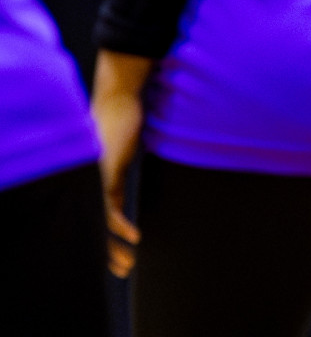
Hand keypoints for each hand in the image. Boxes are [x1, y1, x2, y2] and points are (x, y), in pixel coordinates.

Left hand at [91, 50, 153, 277]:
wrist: (119, 95)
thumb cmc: (130, 111)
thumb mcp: (137, 138)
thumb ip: (140, 152)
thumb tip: (163, 150)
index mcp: (105, 174)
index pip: (106, 212)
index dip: (115, 233)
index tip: (129, 248)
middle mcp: (97, 180)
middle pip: (99, 222)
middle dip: (110, 248)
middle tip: (122, 267)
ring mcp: (97, 177)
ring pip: (101, 221)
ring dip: (112, 245)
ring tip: (125, 263)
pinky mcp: (103, 173)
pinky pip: (108, 207)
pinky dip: (119, 225)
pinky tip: (132, 236)